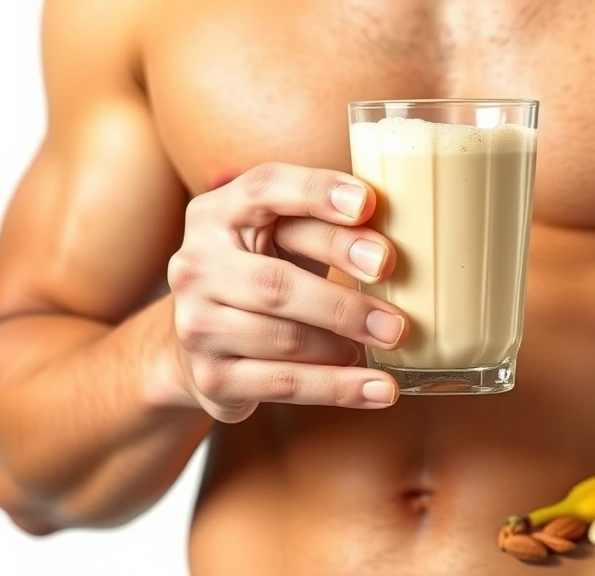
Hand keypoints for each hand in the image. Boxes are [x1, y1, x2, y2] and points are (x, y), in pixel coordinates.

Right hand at [167, 163, 408, 421]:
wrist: (205, 340)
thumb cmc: (265, 270)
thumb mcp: (284, 237)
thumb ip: (325, 225)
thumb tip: (396, 241)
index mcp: (217, 213)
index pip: (264, 189)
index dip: (315, 192)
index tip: (368, 204)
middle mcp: (195, 266)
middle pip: (276, 284)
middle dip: (344, 302)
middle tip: (398, 319)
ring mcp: (197, 325)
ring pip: (284, 340)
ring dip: (346, 346)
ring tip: (392, 344)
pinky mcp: (212, 378)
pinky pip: (285, 384)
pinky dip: (339, 388)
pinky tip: (379, 389)